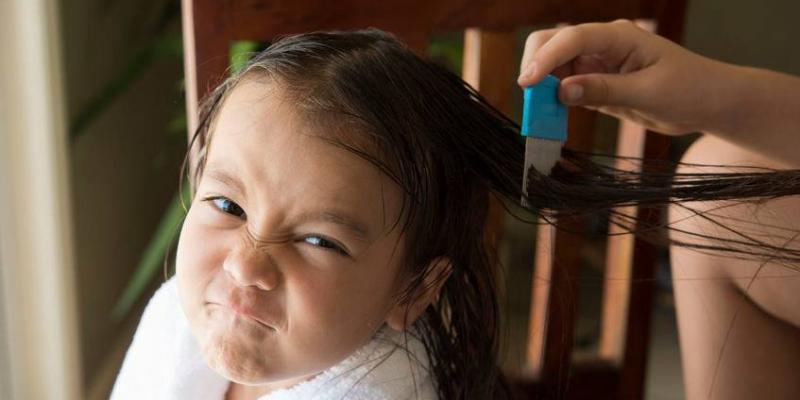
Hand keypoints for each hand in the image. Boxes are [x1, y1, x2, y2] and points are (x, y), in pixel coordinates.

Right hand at [517, 19, 734, 135]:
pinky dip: (553, 101)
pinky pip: (565, 88)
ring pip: (554, 68)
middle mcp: (603, 44)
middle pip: (553, 43)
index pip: (572, 38)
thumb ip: (603, 90)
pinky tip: (551, 116)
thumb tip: (562, 90)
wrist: (709, 102)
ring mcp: (597, 63)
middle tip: (530, 99)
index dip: (546, 58)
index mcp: (619, 36)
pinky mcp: (596, 83)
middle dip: (535, 67)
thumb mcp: (648, 93)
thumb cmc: (689, 89)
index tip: (528, 83)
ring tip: (539, 114)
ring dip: (542, 88)